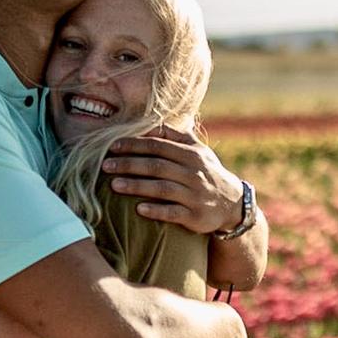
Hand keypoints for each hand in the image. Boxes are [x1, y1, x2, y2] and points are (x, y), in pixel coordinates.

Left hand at [102, 125, 243, 234]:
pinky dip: (157, 210)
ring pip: (163, 188)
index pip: (158, 146)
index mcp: (191, 154)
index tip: (111, 146)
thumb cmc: (206, 172)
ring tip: (114, 185)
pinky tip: (139, 209)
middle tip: (105, 166)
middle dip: (129, 164)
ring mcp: (195, 195)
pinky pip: (174, 213)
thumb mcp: (197, 150)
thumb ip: (176, 135)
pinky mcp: (195, 215)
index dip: (134, 145)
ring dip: (137, 186)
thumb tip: (151, 121)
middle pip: (157, 165)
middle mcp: (193, 172)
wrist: (232, 204)